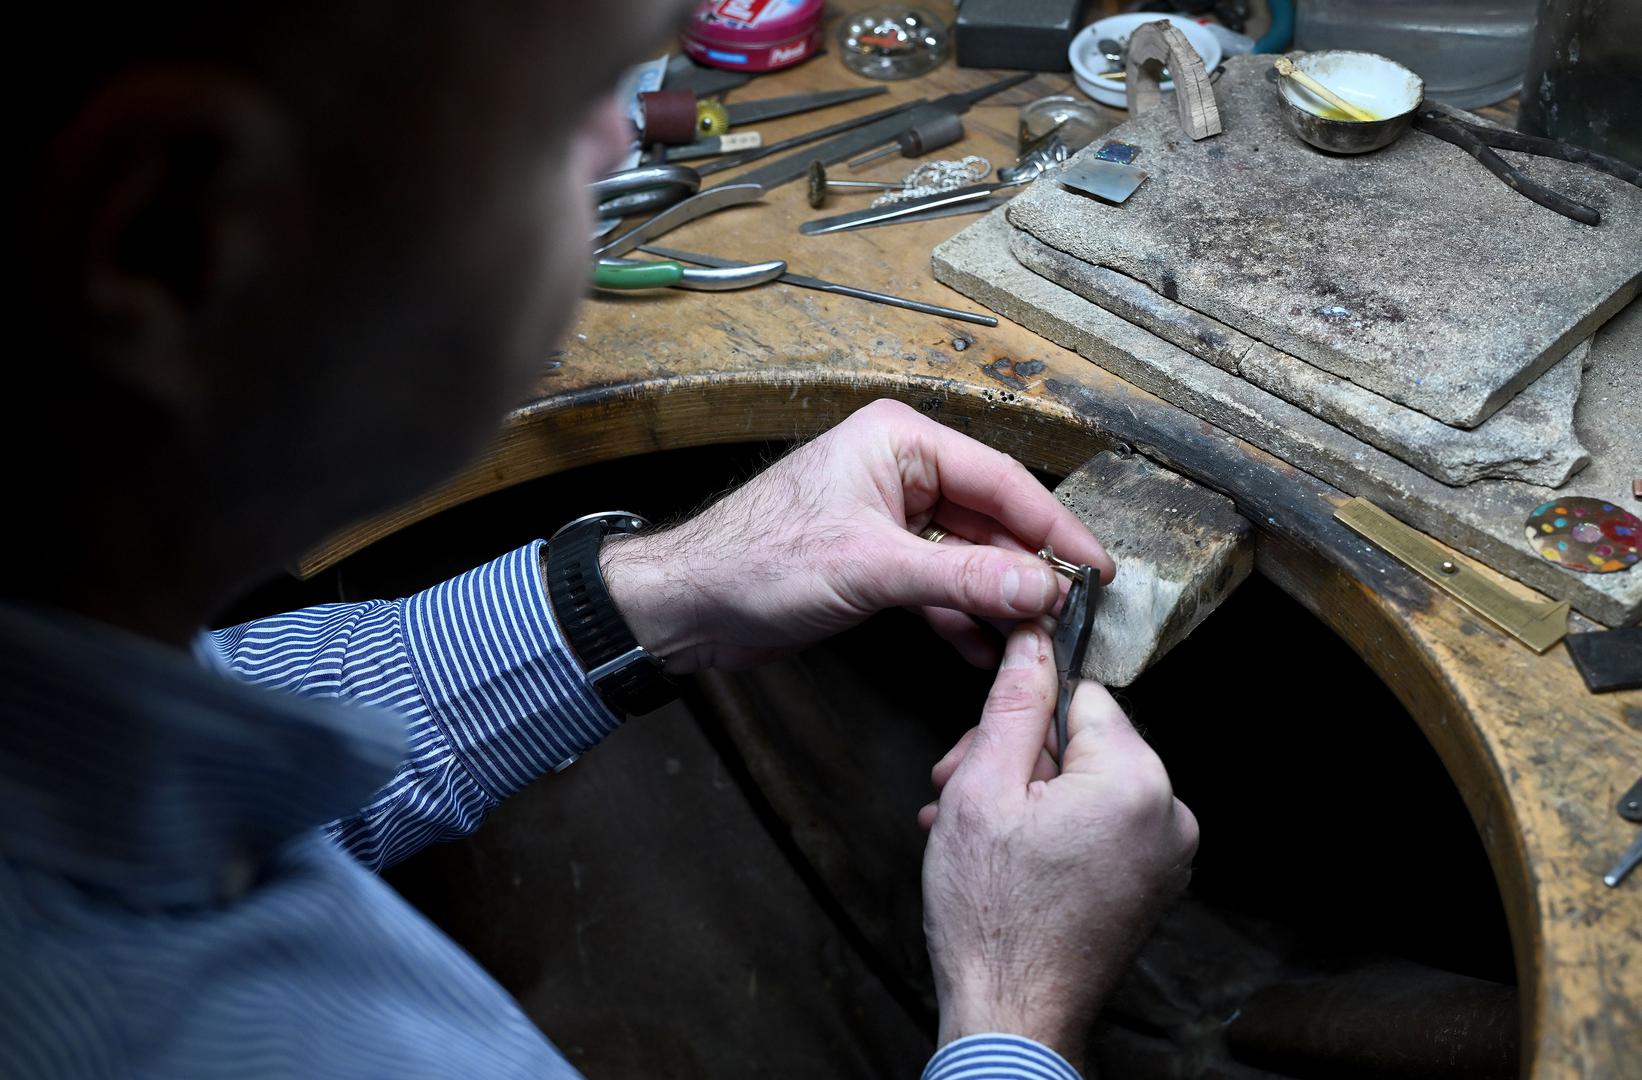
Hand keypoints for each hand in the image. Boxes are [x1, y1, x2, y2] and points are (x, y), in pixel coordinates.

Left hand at [599, 398, 1111, 672]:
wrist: (685, 605)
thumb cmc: (755, 561)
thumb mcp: (871, 568)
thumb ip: (962, 576)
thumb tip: (1040, 586)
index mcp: (899, 441)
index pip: (1003, 480)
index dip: (1054, 528)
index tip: (1096, 569)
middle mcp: (898, 470)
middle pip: (991, 518)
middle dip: (1029, 568)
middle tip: (1072, 612)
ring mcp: (888, 517)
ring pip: (968, 555)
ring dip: (999, 597)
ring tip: (1038, 637)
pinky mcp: (874, 561)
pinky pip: (938, 582)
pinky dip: (962, 613)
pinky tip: (988, 647)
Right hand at [921, 624, 1197, 1063]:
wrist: (1013, 1018)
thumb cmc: (992, 916)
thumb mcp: (983, 788)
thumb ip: (1013, 704)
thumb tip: (1032, 638)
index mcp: (1136, 779)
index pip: (1081, 694)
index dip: (1019, 714)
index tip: (978, 744)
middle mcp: (1169, 813)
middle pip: (1083, 740)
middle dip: (1015, 757)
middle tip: (957, 790)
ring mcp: (1166, 854)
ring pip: (1085, 782)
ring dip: (1025, 793)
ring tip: (970, 828)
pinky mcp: (1152, 882)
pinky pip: (1100, 824)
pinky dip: (1052, 827)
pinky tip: (1003, 850)